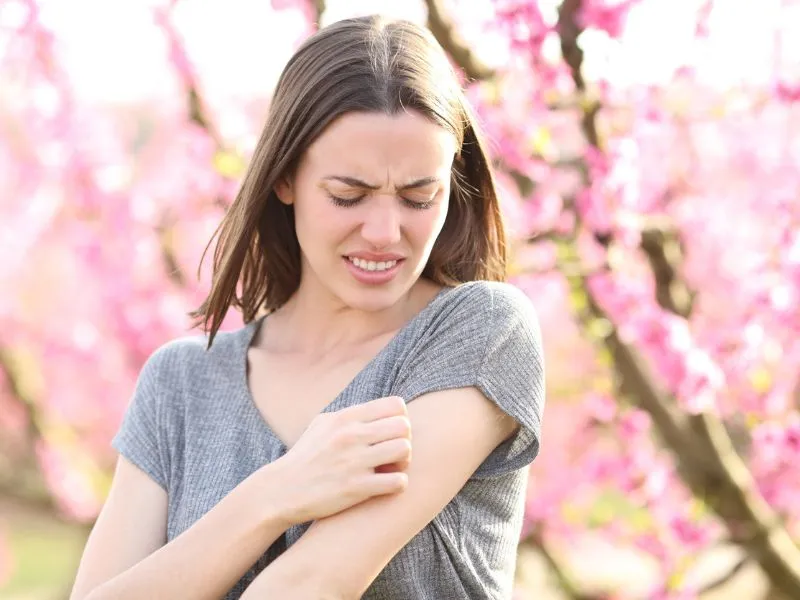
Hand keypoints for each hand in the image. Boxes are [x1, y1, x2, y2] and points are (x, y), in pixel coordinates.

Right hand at [270, 395, 411, 524]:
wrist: (282, 490)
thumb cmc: (305, 456)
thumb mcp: (322, 424)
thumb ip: (350, 414)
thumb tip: (377, 408)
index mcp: (345, 417)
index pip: (396, 405)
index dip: (400, 419)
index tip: (390, 434)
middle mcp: (351, 435)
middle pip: (403, 427)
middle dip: (404, 440)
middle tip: (394, 454)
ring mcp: (354, 461)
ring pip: (404, 450)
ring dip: (403, 462)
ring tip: (392, 469)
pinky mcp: (356, 488)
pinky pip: (398, 481)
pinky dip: (398, 484)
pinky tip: (386, 486)